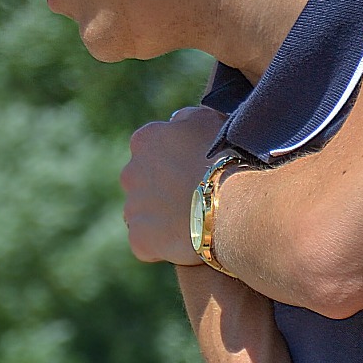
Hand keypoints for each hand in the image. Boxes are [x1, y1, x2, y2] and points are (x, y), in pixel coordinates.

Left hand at [122, 106, 224, 264]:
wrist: (232, 204)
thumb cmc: (225, 157)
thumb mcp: (208, 119)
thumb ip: (186, 118)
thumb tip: (176, 122)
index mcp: (144, 140)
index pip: (154, 150)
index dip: (176, 161)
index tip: (196, 171)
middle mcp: (129, 172)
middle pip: (145, 182)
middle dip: (164, 189)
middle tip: (196, 196)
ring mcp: (132, 208)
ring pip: (145, 213)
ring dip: (163, 217)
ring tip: (194, 220)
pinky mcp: (139, 239)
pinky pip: (147, 243)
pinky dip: (163, 244)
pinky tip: (187, 240)